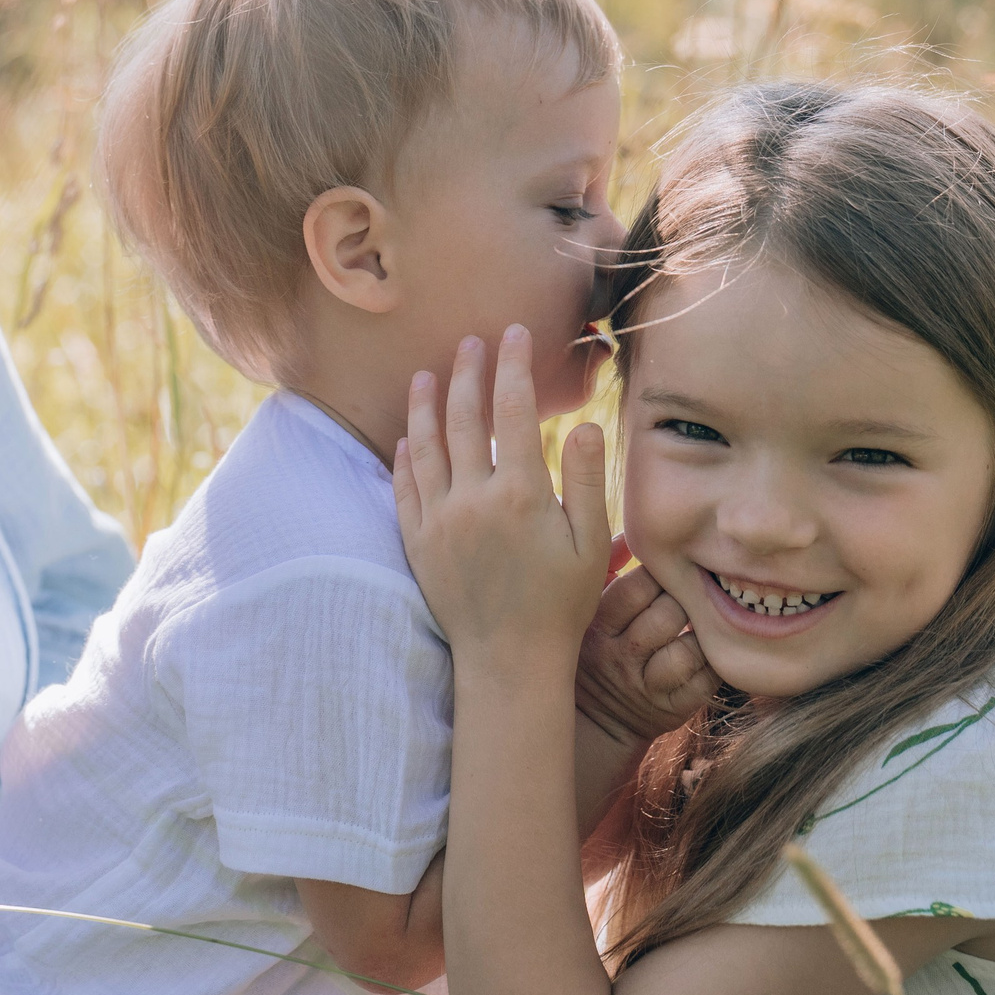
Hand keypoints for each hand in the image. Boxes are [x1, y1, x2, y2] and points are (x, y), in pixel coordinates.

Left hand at [392, 325, 610, 664]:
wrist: (507, 661)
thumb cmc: (560, 604)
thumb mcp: (590, 545)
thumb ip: (586, 481)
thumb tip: (587, 424)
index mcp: (521, 494)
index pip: (514, 410)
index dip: (513, 366)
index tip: (513, 333)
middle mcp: (473, 499)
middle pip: (464, 417)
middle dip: (467, 372)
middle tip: (469, 341)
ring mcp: (438, 519)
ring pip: (425, 445)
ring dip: (424, 404)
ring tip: (425, 374)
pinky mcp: (416, 541)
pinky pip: (404, 487)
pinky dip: (404, 455)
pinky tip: (407, 437)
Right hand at [576, 563, 718, 747]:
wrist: (595, 719)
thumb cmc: (598, 646)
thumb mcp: (588, 609)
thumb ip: (606, 568)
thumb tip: (632, 535)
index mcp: (598, 626)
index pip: (636, 589)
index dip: (661, 574)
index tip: (670, 570)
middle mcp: (618, 656)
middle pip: (667, 616)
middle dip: (686, 600)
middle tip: (692, 594)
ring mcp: (646, 686)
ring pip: (688, 651)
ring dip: (701, 634)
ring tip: (700, 624)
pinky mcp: (671, 709)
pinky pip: (705, 681)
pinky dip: (713, 663)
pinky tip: (707, 651)